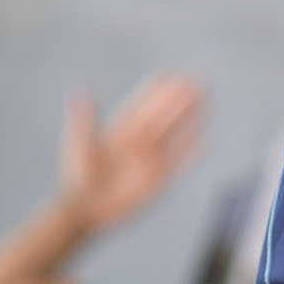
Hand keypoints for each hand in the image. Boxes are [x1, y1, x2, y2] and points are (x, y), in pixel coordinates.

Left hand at [58, 72, 204, 232]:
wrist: (85, 210)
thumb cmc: (77, 177)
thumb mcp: (78, 145)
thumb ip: (83, 120)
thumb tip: (81, 91)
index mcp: (119, 131)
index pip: (140, 105)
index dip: (152, 90)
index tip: (166, 73)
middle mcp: (138, 142)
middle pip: (162, 115)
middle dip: (177, 97)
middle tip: (194, 79)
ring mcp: (149, 159)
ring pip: (174, 133)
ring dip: (189, 116)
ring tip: (204, 99)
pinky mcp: (158, 179)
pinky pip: (180, 161)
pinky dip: (192, 150)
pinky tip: (206, 140)